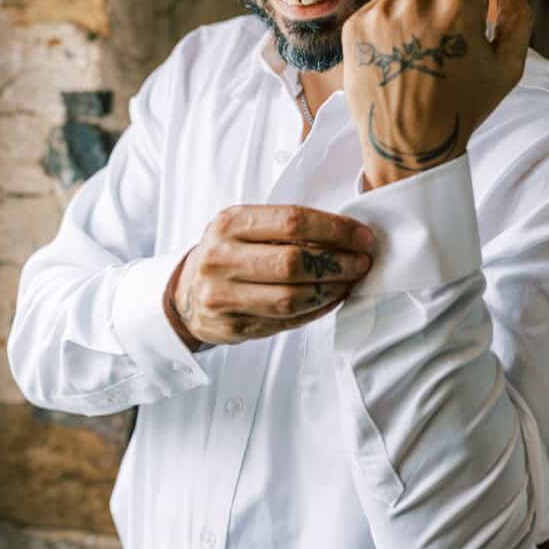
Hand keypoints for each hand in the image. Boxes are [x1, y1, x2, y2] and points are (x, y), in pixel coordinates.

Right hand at [165, 205, 374, 347]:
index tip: (361, 236)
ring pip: (292, 298)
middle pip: (294, 262)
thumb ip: (286, 227)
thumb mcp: (245, 226)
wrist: (186, 293)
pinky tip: (331, 298)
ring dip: (332, 289)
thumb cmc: (228, 252)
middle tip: (362, 262)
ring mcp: (223, 296)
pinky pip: (286, 321)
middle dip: (339, 263)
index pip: (292, 221)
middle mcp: (222, 258)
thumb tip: (347, 234)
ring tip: (350, 281)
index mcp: (230, 223)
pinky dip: (317, 310)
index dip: (335, 229)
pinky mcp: (232, 327)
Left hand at [341, 0, 532, 188]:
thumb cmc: (463, 107)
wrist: (407, 143)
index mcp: (457, 6)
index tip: (469, 26)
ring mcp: (381, 13)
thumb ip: (518, 17)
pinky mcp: (355, 26)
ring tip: (419, 45)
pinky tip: (396, 53)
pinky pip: (378, 5)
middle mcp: (416, 2)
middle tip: (444, 40)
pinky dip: (389, 21)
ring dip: (416, 5)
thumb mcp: (506, 68)